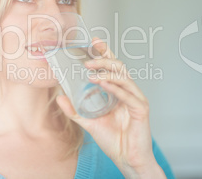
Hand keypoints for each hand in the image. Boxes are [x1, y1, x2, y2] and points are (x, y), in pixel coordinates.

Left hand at [56, 37, 165, 178]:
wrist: (127, 160)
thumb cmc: (113, 141)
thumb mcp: (89, 123)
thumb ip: (75, 111)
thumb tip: (60, 97)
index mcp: (118, 92)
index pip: (112, 68)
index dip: (105, 53)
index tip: (94, 41)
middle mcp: (128, 92)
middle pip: (119, 67)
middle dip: (104, 58)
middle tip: (88, 57)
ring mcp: (136, 99)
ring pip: (124, 77)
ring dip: (107, 72)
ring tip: (91, 70)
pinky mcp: (141, 109)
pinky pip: (129, 95)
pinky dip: (116, 88)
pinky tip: (103, 83)